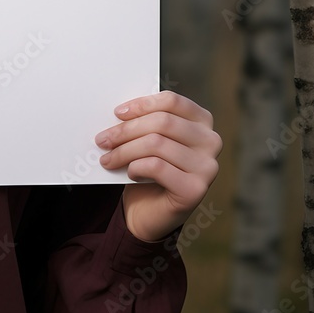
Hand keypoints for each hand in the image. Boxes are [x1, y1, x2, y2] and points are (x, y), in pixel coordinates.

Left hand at [95, 89, 221, 242]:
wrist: (150, 211)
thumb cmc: (148, 169)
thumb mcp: (148, 139)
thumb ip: (143, 123)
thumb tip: (119, 112)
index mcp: (202, 121)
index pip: (172, 101)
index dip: (142, 104)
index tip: (117, 113)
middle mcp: (211, 141)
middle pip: (162, 122)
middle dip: (125, 130)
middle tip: (102, 140)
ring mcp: (208, 166)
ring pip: (156, 144)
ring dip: (124, 151)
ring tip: (108, 159)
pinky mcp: (196, 189)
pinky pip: (157, 167)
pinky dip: (136, 167)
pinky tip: (131, 173)